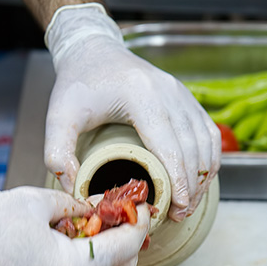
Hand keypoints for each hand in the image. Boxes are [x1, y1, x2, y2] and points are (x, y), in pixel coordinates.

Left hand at [45, 4, 220, 221]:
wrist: (93, 50)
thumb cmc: (77, 84)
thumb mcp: (58, 118)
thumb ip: (57, 154)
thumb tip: (75, 191)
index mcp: (141, 97)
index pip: (170, 147)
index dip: (178, 182)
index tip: (178, 208)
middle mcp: (168, 91)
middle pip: (192, 148)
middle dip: (191, 186)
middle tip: (180, 214)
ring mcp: (181, 93)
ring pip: (206, 141)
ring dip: (203, 175)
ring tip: (189, 203)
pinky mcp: (186, 97)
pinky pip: (208, 131)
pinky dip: (209, 158)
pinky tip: (199, 179)